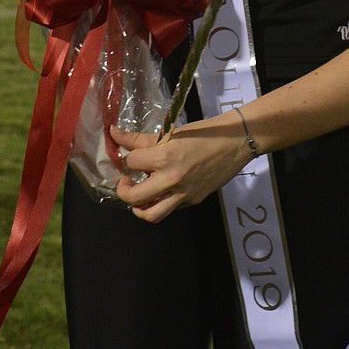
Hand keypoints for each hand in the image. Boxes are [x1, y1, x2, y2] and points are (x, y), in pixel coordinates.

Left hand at [112, 114, 251, 223]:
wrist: (234, 142)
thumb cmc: (203, 132)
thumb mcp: (171, 132)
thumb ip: (141, 139)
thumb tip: (114, 134)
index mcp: (164, 157)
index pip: (132, 163)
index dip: (129, 158)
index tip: (132, 155)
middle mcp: (171, 180)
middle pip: (134, 197)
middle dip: (123, 190)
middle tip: (126, 181)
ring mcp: (183, 194)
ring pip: (151, 215)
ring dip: (139, 208)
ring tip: (138, 196)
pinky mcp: (193, 201)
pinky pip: (170, 209)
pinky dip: (160, 204)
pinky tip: (161, 192)